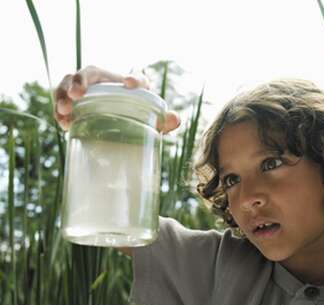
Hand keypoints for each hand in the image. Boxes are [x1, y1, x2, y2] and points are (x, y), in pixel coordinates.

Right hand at [53, 65, 179, 132]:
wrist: (120, 123)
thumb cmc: (138, 117)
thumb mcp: (153, 119)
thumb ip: (166, 120)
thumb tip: (174, 119)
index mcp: (129, 84)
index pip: (135, 77)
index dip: (135, 78)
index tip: (130, 83)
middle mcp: (105, 82)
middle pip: (89, 73)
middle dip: (80, 81)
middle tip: (77, 95)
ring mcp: (86, 90)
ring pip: (68, 83)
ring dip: (62, 95)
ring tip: (64, 111)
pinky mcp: (74, 102)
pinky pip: (61, 101)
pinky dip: (59, 110)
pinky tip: (62, 122)